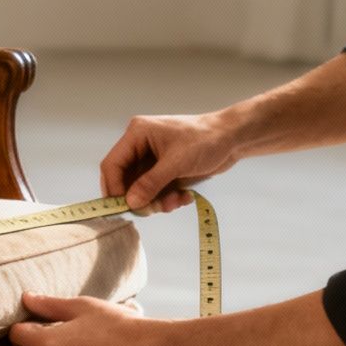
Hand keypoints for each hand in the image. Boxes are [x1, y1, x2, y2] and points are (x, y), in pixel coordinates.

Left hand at [8, 293, 163, 345]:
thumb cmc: (118, 324)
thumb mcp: (82, 307)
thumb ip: (49, 305)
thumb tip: (26, 299)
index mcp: (51, 344)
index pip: (18, 336)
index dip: (20, 325)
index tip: (28, 317)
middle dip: (25, 342)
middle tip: (37, 327)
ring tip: (58, 339)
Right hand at [99, 112, 239, 214]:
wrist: (233, 139)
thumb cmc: (205, 141)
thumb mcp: (176, 163)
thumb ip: (150, 183)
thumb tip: (130, 203)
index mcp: (137, 135)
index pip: (112, 164)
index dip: (114, 188)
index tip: (123, 207)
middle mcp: (140, 147)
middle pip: (124, 180)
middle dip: (138, 198)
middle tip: (152, 210)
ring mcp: (152, 160)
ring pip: (140, 190)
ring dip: (156, 201)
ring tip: (176, 201)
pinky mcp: (164, 171)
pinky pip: (155, 192)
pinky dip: (166, 199)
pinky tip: (184, 197)